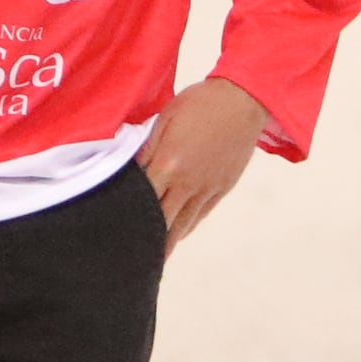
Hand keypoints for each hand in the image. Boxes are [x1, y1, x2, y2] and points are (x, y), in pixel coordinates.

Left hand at [137, 77, 271, 246]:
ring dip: (168, 242)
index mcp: (169, 164)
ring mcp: (207, 188)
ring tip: (153, 259)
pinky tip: (176, 236)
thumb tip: (130, 172)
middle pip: (163, 220)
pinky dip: (186, 228)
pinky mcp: (222, 188)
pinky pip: (200, 215)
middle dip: (148, 240)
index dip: (130, 217)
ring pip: (183, 224)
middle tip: (132, 258)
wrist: (242, 102)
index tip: (118, 231)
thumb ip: (146, 149)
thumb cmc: (200, 104)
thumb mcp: (165, 119)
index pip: (143, 199)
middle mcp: (187, 183)